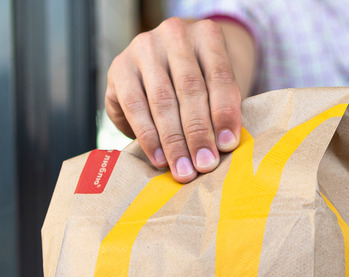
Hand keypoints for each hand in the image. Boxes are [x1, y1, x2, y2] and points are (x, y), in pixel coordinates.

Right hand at [105, 17, 255, 182]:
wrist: (166, 64)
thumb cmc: (201, 81)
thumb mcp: (217, 88)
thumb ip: (222, 110)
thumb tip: (223, 147)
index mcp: (207, 35)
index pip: (219, 76)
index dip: (224, 113)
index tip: (228, 145)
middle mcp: (174, 35)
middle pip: (190, 89)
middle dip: (198, 133)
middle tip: (205, 165)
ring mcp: (144, 48)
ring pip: (162, 100)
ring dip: (173, 141)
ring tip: (183, 169)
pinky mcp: (120, 68)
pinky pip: (135, 107)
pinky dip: (148, 137)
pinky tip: (159, 158)